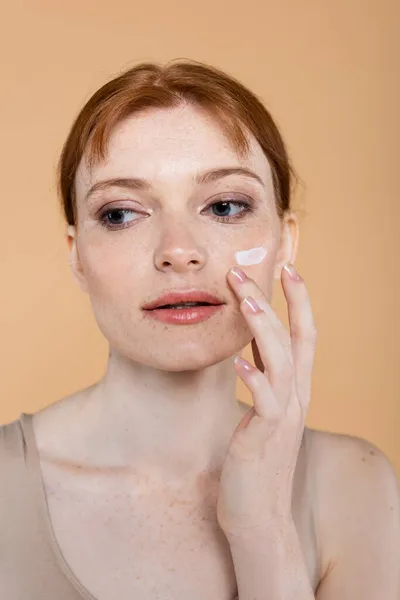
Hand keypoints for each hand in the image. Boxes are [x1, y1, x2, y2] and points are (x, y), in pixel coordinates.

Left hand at [216, 262, 316, 539]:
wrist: (258, 515)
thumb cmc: (254, 460)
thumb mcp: (262, 409)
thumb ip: (263, 377)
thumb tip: (251, 347)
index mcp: (294, 388)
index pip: (303, 334)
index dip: (298, 300)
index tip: (286, 268)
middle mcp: (295, 396)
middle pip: (296, 338)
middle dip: (278, 300)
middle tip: (254, 268)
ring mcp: (283, 416)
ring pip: (283, 361)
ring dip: (266, 327)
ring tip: (247, 299)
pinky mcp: (265, 437)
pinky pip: (266, 402)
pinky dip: (256, 379)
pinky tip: (240, 363)